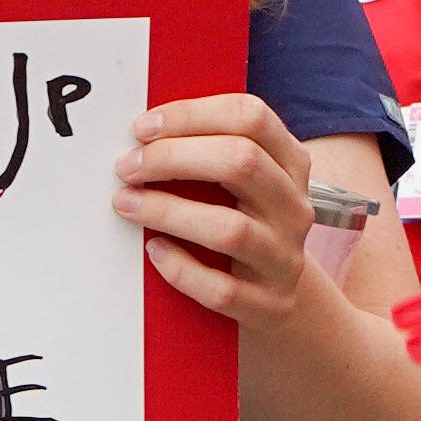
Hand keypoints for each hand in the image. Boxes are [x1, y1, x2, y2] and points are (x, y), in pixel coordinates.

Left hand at [113, 95, 324, 326]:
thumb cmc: (241, 224)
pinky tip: (154, 251)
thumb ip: (207, 152)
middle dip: (172, 158)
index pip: (251, 117)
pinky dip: (182, 269)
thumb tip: (140, 134)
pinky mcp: (269, 305)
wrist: (277, 299)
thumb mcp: (241, 185)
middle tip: (127, 167)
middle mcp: (294, 207)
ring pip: (231, 229)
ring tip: (126, 203)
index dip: (193, 115)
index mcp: (290, 163)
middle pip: (242, 163)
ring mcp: (285, 258)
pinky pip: (222, 290)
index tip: (142, 128)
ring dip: (168, 211)